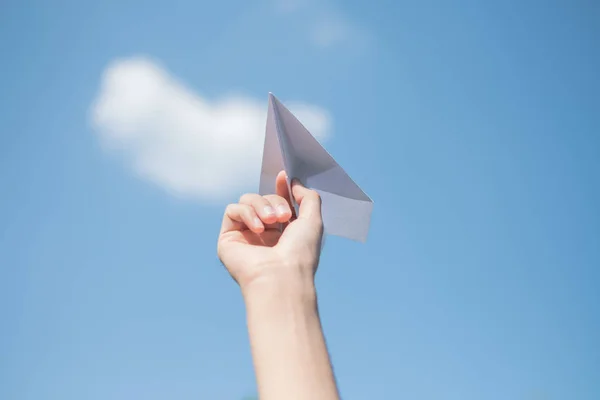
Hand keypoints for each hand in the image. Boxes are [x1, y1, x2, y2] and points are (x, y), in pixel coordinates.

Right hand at [217, 170, 323, 289]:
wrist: (282, 277)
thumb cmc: (300, 254)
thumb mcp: (314, 220)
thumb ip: (308, 197)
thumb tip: (294, 183)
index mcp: (284, 232)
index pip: (278, 202)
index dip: (281, 187)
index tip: (284, 176)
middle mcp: (263, 234)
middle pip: (264, 198)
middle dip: (275, 200)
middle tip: (284, 216)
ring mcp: (245, 235)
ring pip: (247, 200)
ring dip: (261, 205)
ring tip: (272, 221)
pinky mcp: (228, 237)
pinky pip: (232, 210)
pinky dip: (246, 213)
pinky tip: (258, 228)